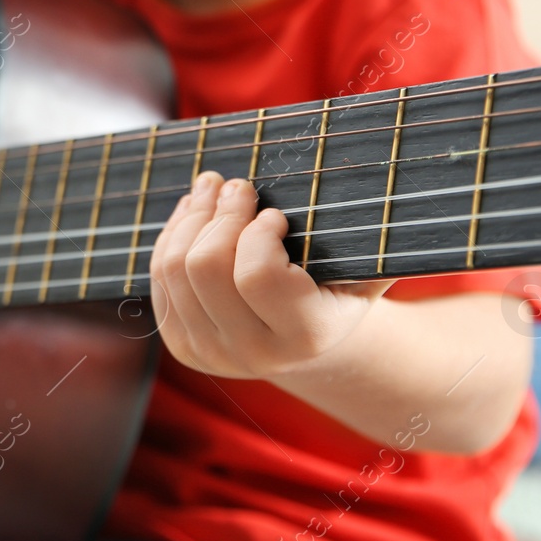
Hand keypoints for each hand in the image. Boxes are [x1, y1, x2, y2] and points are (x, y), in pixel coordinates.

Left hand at [148, 172, 391, 378]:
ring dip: (192, 216)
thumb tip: (380, 188)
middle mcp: (254, 354)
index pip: (257, 276)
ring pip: (175, 268)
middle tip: (239, 185)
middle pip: (205, 267)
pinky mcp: (182, 346)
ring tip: (213, 188)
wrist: (313, 341)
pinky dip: (173, 235)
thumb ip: (367, 235)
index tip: (274, 214)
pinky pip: (159, 278)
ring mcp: (211, 354)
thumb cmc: (341, 286)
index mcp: (306, 335)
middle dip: (220, 212)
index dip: (259, 231)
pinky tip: (194, 214)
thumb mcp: (365, 264)